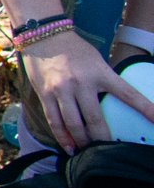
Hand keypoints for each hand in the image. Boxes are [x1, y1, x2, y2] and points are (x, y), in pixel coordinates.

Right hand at [24, 30, 153, 150]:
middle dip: (103, 140)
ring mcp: (61, 90)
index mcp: (100, 73)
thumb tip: (114, 103)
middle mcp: (81, 83)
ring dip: (82, 142)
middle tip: (108, 152)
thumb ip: (105, 81)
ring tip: (88, 151)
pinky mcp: (45, 94)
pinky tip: (69, 147)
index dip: (145, 109)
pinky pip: (54, 121)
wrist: (43, 35)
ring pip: (74, 124)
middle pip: (96, 120)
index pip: (128, 94)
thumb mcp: (96, 61)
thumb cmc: (74, 49)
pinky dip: (62, 137)